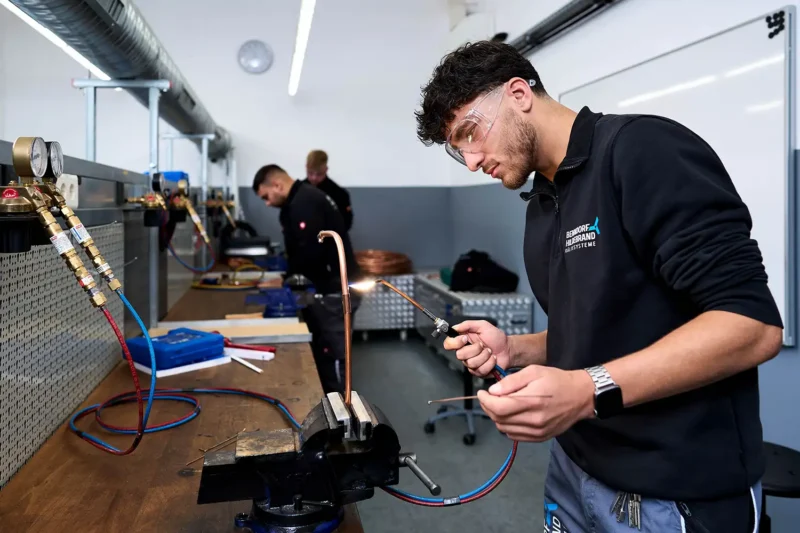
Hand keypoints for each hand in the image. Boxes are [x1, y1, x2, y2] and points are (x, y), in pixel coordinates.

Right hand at [442, 320, 512, 376]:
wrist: (508, 349)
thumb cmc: (496, 337)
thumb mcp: (483, 325)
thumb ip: (468, 324)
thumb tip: (455, 327)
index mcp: (463, 341)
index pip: (448, 344)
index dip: (454, 343)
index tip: (465, 339)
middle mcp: (464, 353)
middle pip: (459, 355)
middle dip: (475, 349)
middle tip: (483, 345)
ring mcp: (471, 364)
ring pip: (471, 363)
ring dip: (484, 356)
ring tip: (490, 351)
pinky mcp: (478, 372)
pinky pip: (480, 370)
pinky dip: (489, 363)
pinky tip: (493, 359)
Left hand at [477, 365, 595, 441]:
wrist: (581, 396)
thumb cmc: (557, 380)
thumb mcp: (534, 371)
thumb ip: (511, 381)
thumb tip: (492, 391)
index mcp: (532, 401)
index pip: (498, 408)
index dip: (485, 401)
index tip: (482, 393)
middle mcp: (535, 420)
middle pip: (499, 419)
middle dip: (488, 407)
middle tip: (488, 397)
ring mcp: (538, 431)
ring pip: (504, 429)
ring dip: (496, 417)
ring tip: (500, 404)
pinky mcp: (541, 437)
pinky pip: (515, 436)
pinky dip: (507, 426)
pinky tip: (511, 414)